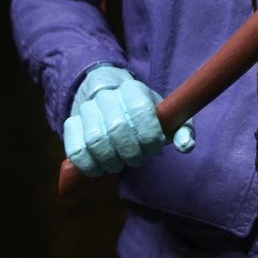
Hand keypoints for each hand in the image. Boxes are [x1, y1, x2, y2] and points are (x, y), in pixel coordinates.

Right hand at [63, 64, 194, 176]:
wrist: (111, 101)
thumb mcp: (167, 117)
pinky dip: (89, 165)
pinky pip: (75, 149)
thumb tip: (186, 146)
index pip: (140, 110)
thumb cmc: (146, 115)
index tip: (155, 148)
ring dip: (110, 161)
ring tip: (119, 165)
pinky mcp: (71, 124)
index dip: (149, 135)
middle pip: (117, 128)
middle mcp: (107, 95)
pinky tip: (100, 169)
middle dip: (131, 152)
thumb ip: (181, 130)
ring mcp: (86, 109)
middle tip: (138, 160)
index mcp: (133, 88)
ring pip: (95, 140)